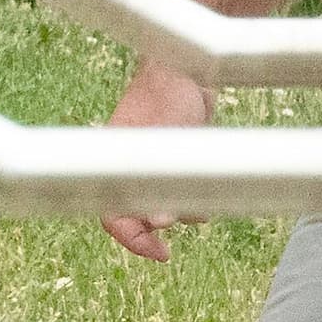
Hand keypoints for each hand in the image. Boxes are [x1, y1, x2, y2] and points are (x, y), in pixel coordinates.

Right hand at [99, 61, 216, 260]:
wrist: (188, 68)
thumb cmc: (170, 96)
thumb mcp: (170, 142)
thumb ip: (163, 182)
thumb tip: (161, 223)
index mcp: (112, 163)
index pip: (113, 215)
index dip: (133, 240)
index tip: (159, 253)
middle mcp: (127, 167)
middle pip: (137, 216)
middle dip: (160, 226)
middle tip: (175, 240)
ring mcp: (148, 165)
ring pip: (164, 206)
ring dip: (184, 208)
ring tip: (202, 195)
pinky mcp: (171, 161)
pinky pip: (179, 190)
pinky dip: (193, 192)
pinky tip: (209, 183)